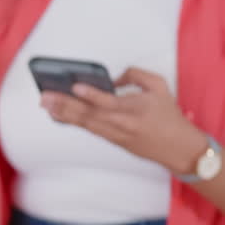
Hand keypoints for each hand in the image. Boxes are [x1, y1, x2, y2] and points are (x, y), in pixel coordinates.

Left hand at [41, 67, 207, 175]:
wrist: (179, 149)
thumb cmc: (170, 117)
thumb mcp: (159, 87)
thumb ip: (135, 75)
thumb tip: (111, 79)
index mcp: (134, 109)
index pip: (109, 101)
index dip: (91, 94)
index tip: (75, 86)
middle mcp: (121, 124)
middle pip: (89, 114)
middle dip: (65, 105)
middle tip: (45, 96)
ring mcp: (115, 135)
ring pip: (85, 123)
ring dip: (63, 114)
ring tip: (46, 104)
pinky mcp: (113, 141)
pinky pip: (89, 130)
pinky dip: (72, 122)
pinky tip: (59, 115)